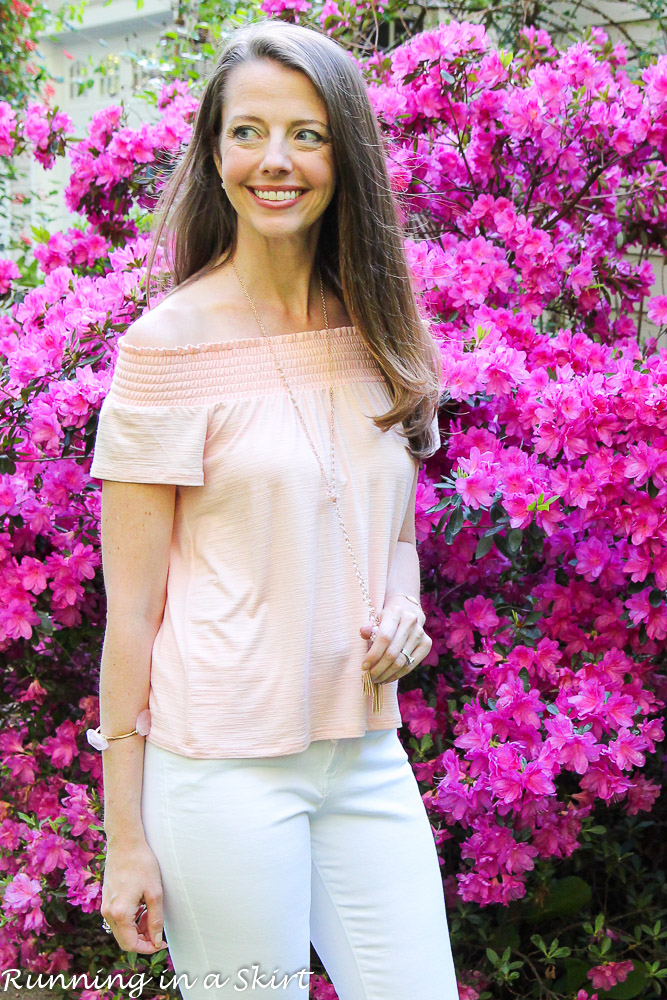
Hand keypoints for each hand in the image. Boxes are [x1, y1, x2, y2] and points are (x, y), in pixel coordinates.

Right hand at [101, 836, 166, 954]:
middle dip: (142, 938)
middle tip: (157, 927)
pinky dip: (130, 919)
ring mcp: (105, 906)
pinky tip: (142, 905)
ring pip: (121, 930)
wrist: (125, 843)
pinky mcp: (106, 899)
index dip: (147, 948)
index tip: (160, 943)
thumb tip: (156, 940)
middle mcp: (108, 913)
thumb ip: (155, 920)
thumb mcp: (155, 893)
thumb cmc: (142, 864)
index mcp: (120, 913)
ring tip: (151, 911)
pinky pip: (118, 918)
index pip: (130, 944)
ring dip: (137, 928)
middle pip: (124, 940)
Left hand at [358, 595, 430, 683]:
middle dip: (379, 668)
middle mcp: (411, 621)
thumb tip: (363, 632)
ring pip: (402, 662)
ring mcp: (420, 633)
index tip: (364, 666)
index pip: (384, 637)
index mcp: (395, 612)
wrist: (408, 611)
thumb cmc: (387, 618)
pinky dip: (398, 675)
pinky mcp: (426, 643)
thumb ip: (369, 627)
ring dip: (387, 674)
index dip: (374, 654)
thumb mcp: (376, 619)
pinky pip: (411, 665)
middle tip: (370, 677)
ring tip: (377, 679)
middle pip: (393, 652)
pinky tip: (388, 678)